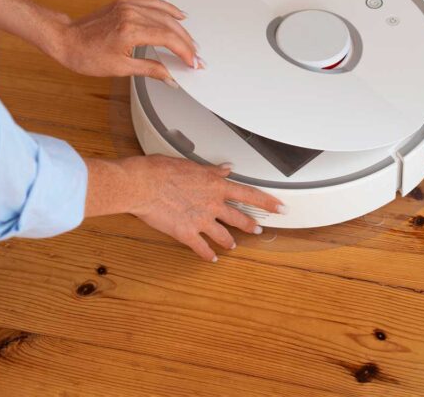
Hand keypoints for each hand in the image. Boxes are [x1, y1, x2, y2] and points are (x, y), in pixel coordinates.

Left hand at [54, 0, 201, 85]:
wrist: (65, 40)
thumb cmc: (86, 55)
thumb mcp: (120, 68)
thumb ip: (150, 70)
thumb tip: (169, 76)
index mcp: (130, 31)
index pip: (168, 39)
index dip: (184, 52)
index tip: (192, 63)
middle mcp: (130, 14)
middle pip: (169, 26)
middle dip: (186, 43)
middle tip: (195, 57)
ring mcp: (128, 6)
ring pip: (163, 14)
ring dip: (180, 28)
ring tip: (191, 42)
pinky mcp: (124, 3)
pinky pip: (152, 3)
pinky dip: (167, 9)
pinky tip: (178, 15)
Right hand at [120, 155, 284, 261]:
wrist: (142, 185)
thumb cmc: (160, 170)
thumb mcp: (190, 164)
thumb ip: (210, 170)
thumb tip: (224, 168)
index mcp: (215, 185)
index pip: (249, 194)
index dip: (268, 202)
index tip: (280, 208)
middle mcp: (212, 204)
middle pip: (239, 217)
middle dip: (250, 224)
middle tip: (258, 228)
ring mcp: (201, 221)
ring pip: (223, 235)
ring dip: (229, 241)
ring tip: (232, 246)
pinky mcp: (187, 234)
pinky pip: (202, 248)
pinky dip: (208, 255)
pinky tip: (211, 258)